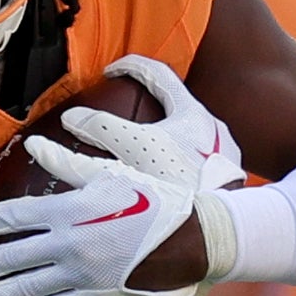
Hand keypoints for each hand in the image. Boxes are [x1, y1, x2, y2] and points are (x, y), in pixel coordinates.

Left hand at [0, 141, 200, 295]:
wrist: (193, 238)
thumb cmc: (152, 199)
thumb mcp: (109, 174)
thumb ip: (66, 163)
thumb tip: (32, 146)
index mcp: (69, 209)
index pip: (16, 215)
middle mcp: (68, 243)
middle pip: (13, 255)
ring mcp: (80, 274)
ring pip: (27, 286)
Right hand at [65, 56, 245, 192]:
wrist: (219, 228)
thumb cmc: (182, 184)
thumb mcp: (134, 148)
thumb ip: (101, 127)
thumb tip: (72, 117)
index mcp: (192, 112)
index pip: (158, 73)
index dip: (129, 67)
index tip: (109, 73)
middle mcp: (213, 130)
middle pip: (175, 105)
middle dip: (147, 104)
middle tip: (123, 110)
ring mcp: (222, 156)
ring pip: (187, 136)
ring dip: (162, 138)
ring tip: (139, 149)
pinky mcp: (223, 182)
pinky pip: (196, 163)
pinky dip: (174, 164)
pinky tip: (160, 180)